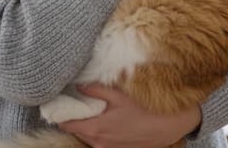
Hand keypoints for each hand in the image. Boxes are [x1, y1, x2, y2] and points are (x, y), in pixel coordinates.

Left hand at [58, 84, 200, 147]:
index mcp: (96, 129)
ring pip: (88, 137)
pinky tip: (106, 120)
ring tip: (91, 110)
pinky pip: (100, 142)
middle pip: (76, 131)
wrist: (169, 126)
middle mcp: (99, 143)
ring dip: (87, 125)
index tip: (58, 103)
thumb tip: (78, 85)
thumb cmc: (145, 109)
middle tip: (75, 103)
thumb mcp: (119, 95)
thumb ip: (96, 90)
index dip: (60, 114)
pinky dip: (98, 132)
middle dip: (73, 118)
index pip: (66, 124)